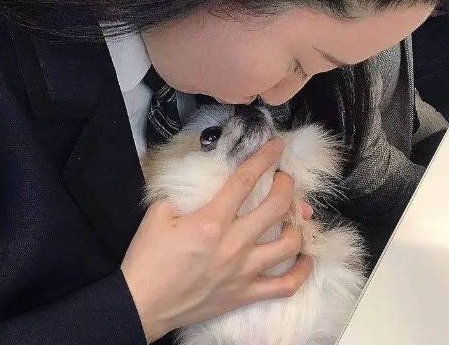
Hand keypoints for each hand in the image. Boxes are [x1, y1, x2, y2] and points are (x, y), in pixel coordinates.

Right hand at [121, 138, 313, 342]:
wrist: (142, 305)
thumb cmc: (147, 258)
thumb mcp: (158, 213)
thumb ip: (183, 193)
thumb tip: (204, 182)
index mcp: (211, 221)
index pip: (246, 180)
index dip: (265, 158)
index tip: (278, 144)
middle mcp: (234, 244)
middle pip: (276, 207)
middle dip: (286, 185)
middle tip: (284, 177)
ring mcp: (243, 272)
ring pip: (288, 244)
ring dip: (297, 222)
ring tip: (295, 212)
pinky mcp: (245, 294)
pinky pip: (285, 286)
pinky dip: (302, 270)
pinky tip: (306, 258)